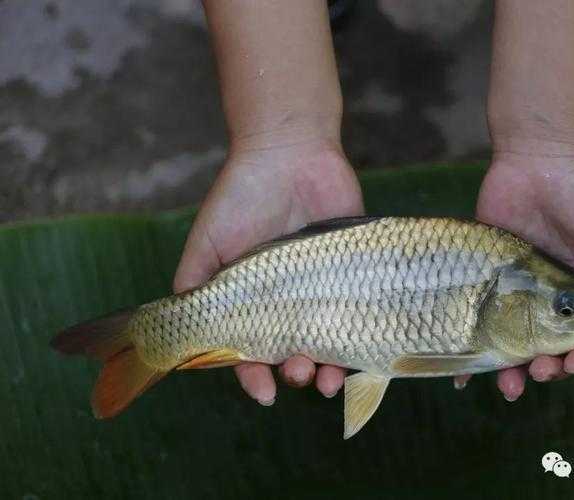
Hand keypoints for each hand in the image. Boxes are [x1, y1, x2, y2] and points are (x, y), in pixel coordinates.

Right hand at [173, 138, 361, 404]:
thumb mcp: (206, 242)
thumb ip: (193, 285)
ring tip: (329, 378)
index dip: (254, 374)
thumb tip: (180, 336)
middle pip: (295, 352)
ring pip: (332, 341)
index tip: (262, 392)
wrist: (290, 152)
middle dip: (296, 372)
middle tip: (298, 372)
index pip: (253, 349)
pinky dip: (363, 336)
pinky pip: (363, 311)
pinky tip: (362, 351)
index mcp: (255, 299)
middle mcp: (291, 300)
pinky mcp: (356, 272)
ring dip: (330, 368)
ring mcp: (326, 288)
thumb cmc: (240, 197)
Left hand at [465, 144, 573, 400]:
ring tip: (505, 381)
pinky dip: (476, 342)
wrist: (541, 155)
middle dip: (549, 367)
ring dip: (513, 366)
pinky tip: (465, 365)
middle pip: (554, 346)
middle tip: (538, 371)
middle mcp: (559, 295)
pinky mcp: (493, 274)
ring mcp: (523, 286)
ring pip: (516, 339)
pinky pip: (483, 314)